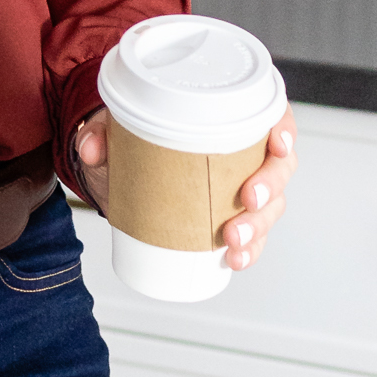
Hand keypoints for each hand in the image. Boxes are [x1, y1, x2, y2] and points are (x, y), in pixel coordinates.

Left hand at [71, 104, 298, 272]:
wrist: (125, 170)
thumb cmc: (138, 136)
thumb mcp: (118, 126)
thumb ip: (103, 131)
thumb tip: (92, 148)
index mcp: (233, 117)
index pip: (275, 116)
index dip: (284, 130)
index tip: (276, 145)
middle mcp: (247, 153)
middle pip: (280, 168)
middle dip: (270, 187)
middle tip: (247, 200)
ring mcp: (244, 188)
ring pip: (270, 207)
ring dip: (258, 227)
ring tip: (233, 241)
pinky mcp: (232, 218)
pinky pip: (253, 237)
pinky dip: (247, 251)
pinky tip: (233, 260)